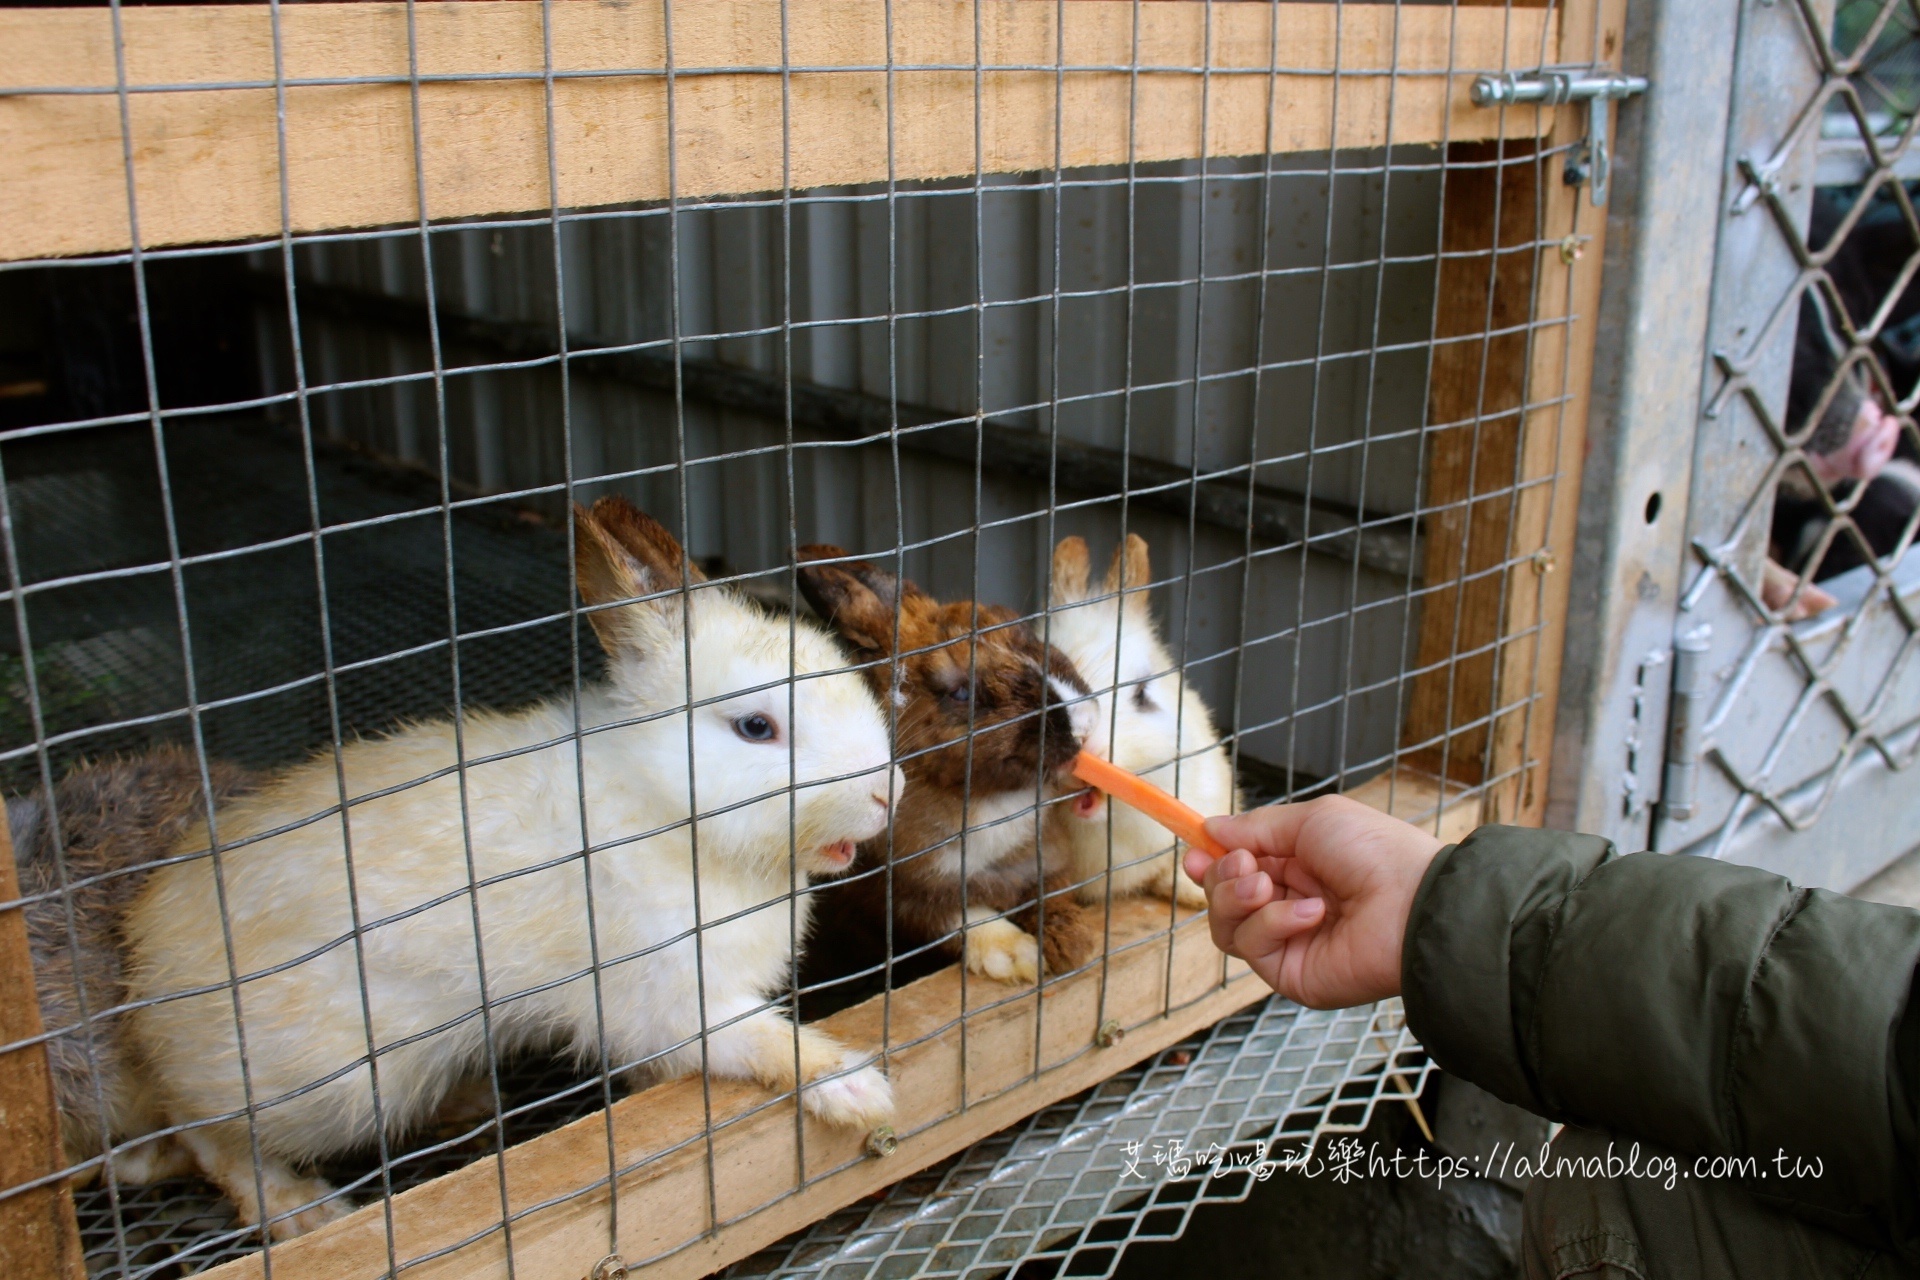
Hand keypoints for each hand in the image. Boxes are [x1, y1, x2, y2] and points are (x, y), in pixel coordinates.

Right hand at [1185, 795, 1443, 1009]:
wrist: (1413, 903)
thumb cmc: (1375, 854)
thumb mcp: (1312, 820)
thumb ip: (1256, 828)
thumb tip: (1211, 828)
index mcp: (1295, 868)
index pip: (1235, 869)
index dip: (1210, 862)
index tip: (1194, 853)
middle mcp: (1286, 905)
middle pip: (1221, 897)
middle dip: (1221, 877)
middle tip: (1247, 867)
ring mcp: (1287, 942)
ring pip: (1225, 925)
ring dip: (1238, 898)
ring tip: (1268, 886)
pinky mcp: (1289, 973)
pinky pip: (1252, 947)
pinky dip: (1274, 922)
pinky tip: (1311, 913)